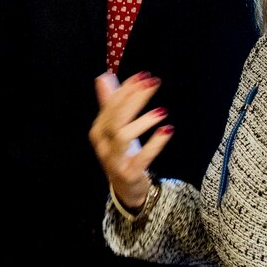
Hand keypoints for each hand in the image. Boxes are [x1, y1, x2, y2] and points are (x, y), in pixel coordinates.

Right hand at [90, 73, 171, 209]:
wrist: (125, 189)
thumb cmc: (122, 153)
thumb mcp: (115, 128)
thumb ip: (110, 103)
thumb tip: (104, 76)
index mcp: (99, 130)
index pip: (110, 105)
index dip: (126, 89)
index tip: (143, 76)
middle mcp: (103, 144)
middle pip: (116, 117)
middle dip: (133, 99)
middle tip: (152, 84)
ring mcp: (114, 160)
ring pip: (123, 136)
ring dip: (142, 122)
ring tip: (161, 111)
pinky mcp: (129, 173)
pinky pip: (142, 158)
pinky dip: (154, 144)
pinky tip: (167, 130)